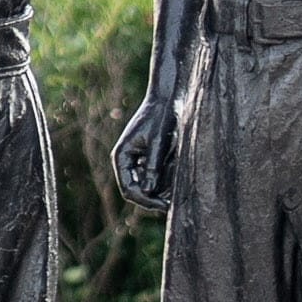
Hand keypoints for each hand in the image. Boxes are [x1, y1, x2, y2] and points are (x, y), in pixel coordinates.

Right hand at [113, 95, 177, 210]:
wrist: (168, 96)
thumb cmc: (162, 115)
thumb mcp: (158, 141)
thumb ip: (153, 166)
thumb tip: (147, 191)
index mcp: (122, 156)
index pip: (128, 189)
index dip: (145, 200)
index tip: (164, 205)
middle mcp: (127, 160)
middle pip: (136, 190)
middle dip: (154, 197)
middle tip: (174, 202)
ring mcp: (137, 159)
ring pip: (147, 185)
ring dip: (162, 190)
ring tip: (179, 189)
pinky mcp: (149, 156)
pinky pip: (155, 176)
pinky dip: (166, 180)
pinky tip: (179, 178)